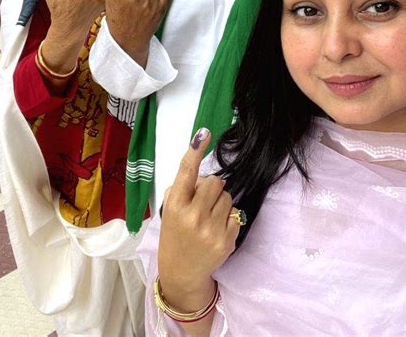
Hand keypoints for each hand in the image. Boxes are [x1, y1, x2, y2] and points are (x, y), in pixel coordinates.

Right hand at [158, 128, 239, 311]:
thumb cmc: (175, 234)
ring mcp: (211, 230)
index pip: (186, 172)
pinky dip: (228, 218)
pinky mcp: (226, 241)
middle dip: (211, 188)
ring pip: (227, 196)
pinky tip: (216, 229)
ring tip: (208, 217)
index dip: (195, 150)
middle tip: (202, 201)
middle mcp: (192, 217)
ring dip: (220, 202)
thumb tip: (205, 175)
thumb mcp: (170, 210)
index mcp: (175, 206)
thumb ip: (184, 189)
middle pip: (215, 181)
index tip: (204, 133)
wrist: (181, 271)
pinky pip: (235, 213)